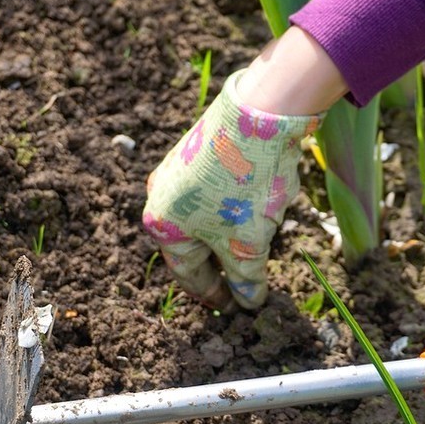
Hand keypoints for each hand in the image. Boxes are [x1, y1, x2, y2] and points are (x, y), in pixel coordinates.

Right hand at [143, 70, 321, 311]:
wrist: (259, 114)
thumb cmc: (244, 187)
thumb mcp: (247, 244)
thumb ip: (246, 279)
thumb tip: (249, 302)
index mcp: (163, 226)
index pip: (189, 274)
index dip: (215, 295)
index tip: (235, 309)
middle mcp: (162, 197)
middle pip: (196, 245)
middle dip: (224, 264)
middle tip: (246, 283)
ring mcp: (180, 170)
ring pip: (209, 217)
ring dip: (233, 234)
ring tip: (260, 243)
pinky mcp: (201, 150)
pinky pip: (218, 193)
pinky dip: (237, 208)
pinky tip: (262, 206)